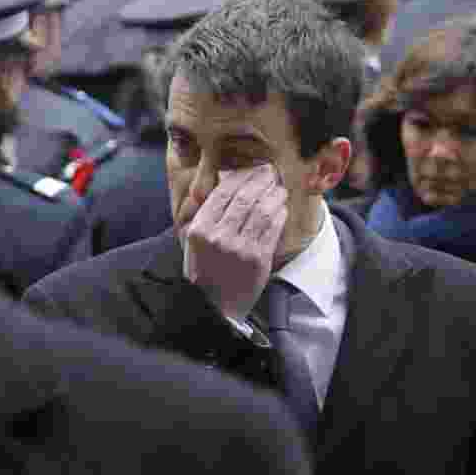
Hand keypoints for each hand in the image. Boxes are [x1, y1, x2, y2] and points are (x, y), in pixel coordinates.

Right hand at [183, 164, 287, 319]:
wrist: (214, 305)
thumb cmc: (205, 270)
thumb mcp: (194, 241)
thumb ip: (208, 214)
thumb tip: (229, 183)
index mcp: (199, 228)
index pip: (223, 191)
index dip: (241, 176)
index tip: (252, 169)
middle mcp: (218, 236)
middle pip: (244, 196)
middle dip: (261, 180)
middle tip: (271, 172)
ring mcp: (239, 248)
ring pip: (262, 209)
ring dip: (274, 195)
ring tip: (279, 189)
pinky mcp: (258, 259)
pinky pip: (272, 228)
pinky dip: (279, 214)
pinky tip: (281, 208)